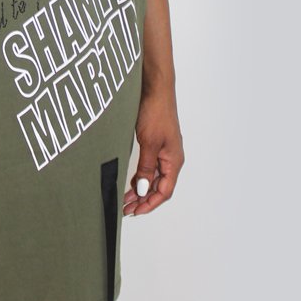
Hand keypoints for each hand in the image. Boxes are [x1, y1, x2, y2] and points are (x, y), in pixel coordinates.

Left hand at [123, 89, 184, 216]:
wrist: (155, 88)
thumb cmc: (156, 111)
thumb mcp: (149, 143)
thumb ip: (146, 168)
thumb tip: (143, 190)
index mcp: (174, 160)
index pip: (165, 191)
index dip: (150, 204)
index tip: (135, 211)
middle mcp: (171, 158)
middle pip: (160, 187)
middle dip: (144, 200)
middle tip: (127, 208)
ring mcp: (164, 150)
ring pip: (154, 177)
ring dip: (141, 189)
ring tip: (126, 198)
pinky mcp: (156, 143)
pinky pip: (150, 166)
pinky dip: (141, 176)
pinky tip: (131, 180)